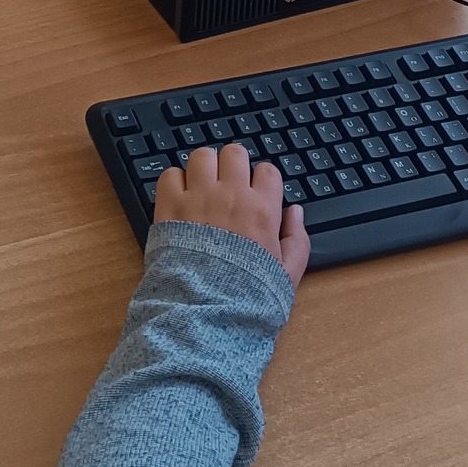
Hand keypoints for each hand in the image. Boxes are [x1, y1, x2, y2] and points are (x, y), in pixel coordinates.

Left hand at [154, 143, 308, 286]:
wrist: (205, 313)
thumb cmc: (247, 298)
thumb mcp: (287, 275)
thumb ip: (296, 240)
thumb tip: (295, 213)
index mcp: (262, 210)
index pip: (267, 171)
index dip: (262, 180)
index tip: (255, 193)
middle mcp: (231, 196)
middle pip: (235, 153)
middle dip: (233, 165)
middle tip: (227, 184)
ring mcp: (199, 198)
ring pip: (202, 156)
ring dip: (203, 168)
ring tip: (202, 187)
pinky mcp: (170, 207)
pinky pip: (170, 174)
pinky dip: (174, 182)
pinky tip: (179, 198)